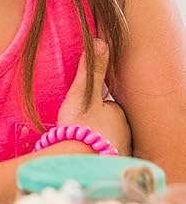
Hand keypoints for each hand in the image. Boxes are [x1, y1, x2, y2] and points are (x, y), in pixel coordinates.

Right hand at [56, 39, 130, 154]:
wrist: (80, 160)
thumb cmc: (81, 125)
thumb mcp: (83, 94)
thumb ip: (91, 70)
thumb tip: (101, 41)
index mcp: (118, 111)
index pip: (106, 104)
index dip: (91, 105)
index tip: (79, 111)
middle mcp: (125, 129)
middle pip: (108, 121)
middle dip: (96, 122)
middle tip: (77, 126)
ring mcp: (121, 147)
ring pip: (107, 137)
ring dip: (95, 137)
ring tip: (79, 141)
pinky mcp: (114, 162)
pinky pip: (105, 152)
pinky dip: (96, 151)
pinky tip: (84, 153)